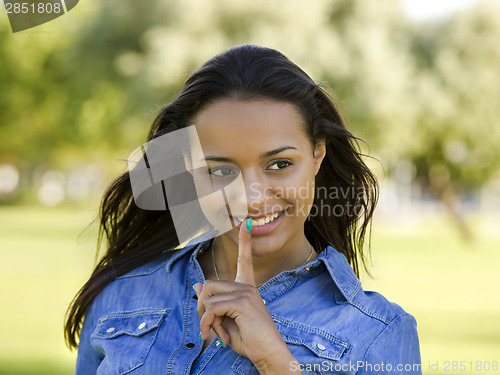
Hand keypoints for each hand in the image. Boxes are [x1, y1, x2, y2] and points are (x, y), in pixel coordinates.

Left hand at [193, 219, 290, 366]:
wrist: (269, 354)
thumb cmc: (250, 340)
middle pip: (209, 284)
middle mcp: (247, 287)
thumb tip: (197, 284)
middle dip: (201, 307)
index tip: (246, 221)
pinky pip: (211, 308)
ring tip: (216, 333)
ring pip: (207, 296)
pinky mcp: (242, 303)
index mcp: (247, 288)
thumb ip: (214, 303)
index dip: (245, 239)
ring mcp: (246, 293)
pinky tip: (218, 337)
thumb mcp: (227, 321)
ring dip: (205, 318)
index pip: (245, 259)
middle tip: (209, 327)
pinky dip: (208, 324)